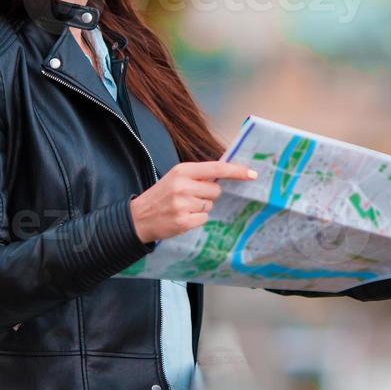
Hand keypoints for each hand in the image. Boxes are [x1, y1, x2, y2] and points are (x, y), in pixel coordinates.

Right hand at [130, 161, 255, 243]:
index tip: (252, 174)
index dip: (236, 171)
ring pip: (210, 205)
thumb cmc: (161, 195)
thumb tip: (226, 173)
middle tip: (190, 197)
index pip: (216, 168)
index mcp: (182, 170)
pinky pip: (204, 219)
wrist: (138, 217)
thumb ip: (198, 174)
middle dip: (208, 194)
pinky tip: (182, 217)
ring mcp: (183, 204)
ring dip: (201, 208)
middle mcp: (183, 185)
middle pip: (216, 190)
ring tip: (183, 207)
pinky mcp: (183, 221)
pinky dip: (197, 219)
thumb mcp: (176, 177)